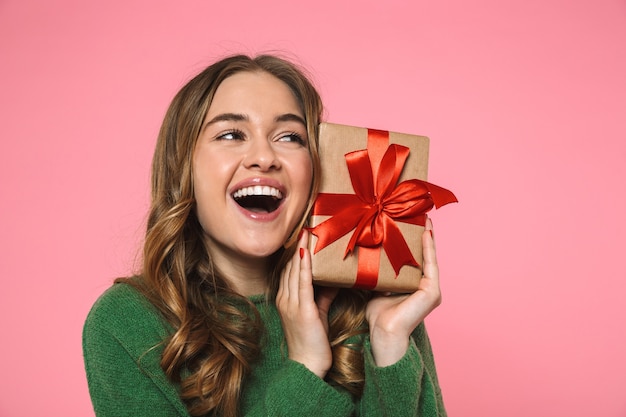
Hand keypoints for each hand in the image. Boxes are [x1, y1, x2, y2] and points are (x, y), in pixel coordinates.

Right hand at [276, 230, 338, 377]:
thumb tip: (335, 279)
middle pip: (290, 265)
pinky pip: (302, 283)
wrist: (307, 365)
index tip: (304, 234)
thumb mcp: (317, 313)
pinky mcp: (302, 311)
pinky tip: (307, 252)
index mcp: (286, 299)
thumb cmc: (312, 341)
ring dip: (302, 249)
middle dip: (298, 245)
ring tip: (308, 231)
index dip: (296, 250)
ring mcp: (291, 304)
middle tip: (308, 225)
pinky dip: (304, 266)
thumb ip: (323, 295)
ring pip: (295, 270)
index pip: (290, 269)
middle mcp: (285, 299)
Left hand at [365, 218, 441, 366]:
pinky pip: (430, 264)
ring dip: (427, 237)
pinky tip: (425, 233)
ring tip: (424, 217)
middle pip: (423, 254)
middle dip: (420, 233)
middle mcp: (426, 286)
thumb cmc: (377, 314)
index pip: (414, 257)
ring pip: (429, 256)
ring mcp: (432, 289)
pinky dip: (428, 248)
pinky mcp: (432, 291)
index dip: (412, 238)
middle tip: (418, 212)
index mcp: (415, 285)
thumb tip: (365, 254)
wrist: (382, 333)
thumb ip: (377, 272)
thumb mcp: (376, 286)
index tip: (408, 220)